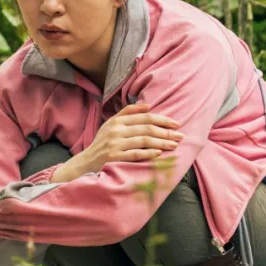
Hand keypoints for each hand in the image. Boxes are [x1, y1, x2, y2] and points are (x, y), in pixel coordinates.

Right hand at [55, 103, 181, 181]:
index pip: (144, 116)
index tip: (175, 123)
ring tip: (174, 145)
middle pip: (146, 128)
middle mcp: (115, 130)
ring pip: (144, 140)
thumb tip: (147, 105)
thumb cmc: (102, 143)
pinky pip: (136, 154)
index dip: (162, 119)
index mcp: (116, 120)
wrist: (86, 161)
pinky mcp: (114, 157)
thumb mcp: (111, 124)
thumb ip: (127, 113)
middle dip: (166, 131)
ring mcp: (115, 144)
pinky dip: (149, 153)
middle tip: (180, 135)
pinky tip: (159, 153)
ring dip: (162, 142)